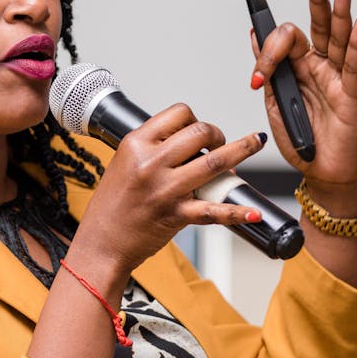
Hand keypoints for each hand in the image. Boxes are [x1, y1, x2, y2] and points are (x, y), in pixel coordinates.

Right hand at [69, 103, 266, 290]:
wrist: (101, 243)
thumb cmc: (112, 206)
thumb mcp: (123, 163)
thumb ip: (152, 149)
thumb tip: (189, 141)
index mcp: (135, 144)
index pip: (178, 113)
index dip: (195, 119)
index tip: (198, 131)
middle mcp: (150, 162)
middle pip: (200, 131)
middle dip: (218, 134)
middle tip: (220, 144)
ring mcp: (165, 189)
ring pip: (215, 161)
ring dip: (242, 149)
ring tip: (255, 143)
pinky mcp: (175, 215)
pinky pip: (213, 210)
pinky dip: (237, 211)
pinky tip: (253, 211)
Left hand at [250, 0, 356, 201]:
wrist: (319, 172)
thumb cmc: (300, 140)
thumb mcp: (275, 104)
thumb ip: (268, 72)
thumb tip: (254, 36)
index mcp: (295, 69)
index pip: (284, 41)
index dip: (268, 51)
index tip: (258, 77)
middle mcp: (317, 67)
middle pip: (317, 25)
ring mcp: (335, 77)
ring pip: (338, 37)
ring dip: (340, 10)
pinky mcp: (351, 92)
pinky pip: (354, 63)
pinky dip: (356, 42)